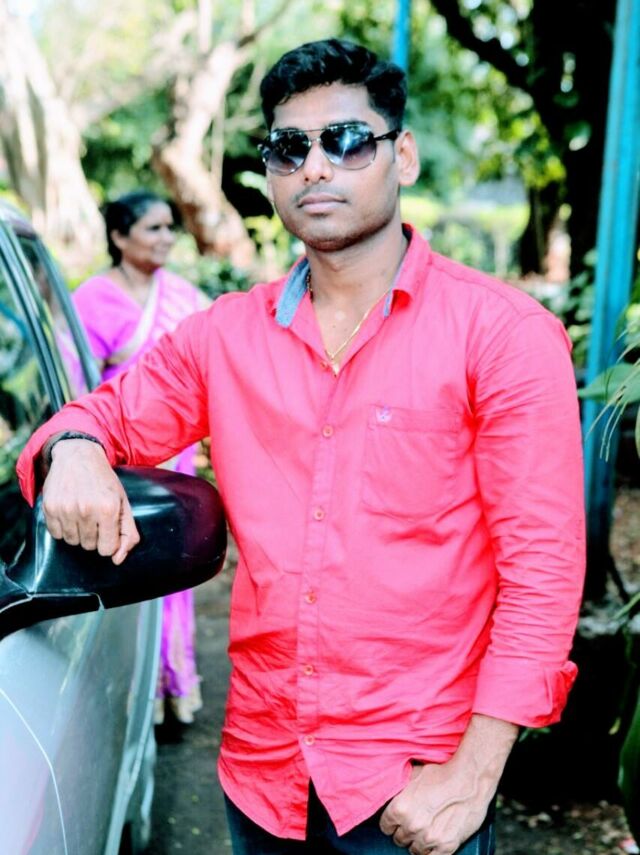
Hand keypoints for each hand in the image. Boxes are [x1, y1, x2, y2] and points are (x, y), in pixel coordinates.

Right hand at [42, 438, 139, 563]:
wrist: (78, 456)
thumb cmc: (103, 481)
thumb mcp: (123, 502)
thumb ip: (128, 533)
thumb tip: (118, 559)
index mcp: (108, 509)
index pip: (107, 549)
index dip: (108, 541)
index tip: (107, 528)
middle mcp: (86, 510)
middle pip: (89, 546)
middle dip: (94, 535)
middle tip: (94, 516)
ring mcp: (66, 509)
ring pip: (72, 542)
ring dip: (78, 532)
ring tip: (82, 513)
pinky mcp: (50, 508)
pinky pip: (56, 534)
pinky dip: (63, 527)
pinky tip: (69, 511)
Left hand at [380, 715, 516, 854]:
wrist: (469, 780)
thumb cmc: (441, 774)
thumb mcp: (413, 775)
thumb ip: (398, 790)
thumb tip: (387, 794)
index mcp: (399, 808)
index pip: (385, 826)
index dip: (392, 822)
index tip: (398, 819)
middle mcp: (411, 825)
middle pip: (399, 839)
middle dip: (405, 831)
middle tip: (414, 822)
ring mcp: (429, 838)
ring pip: (414, 850)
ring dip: (417, 841)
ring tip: (425, 830)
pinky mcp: (446, 846)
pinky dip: (431, 851)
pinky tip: (433, 840)